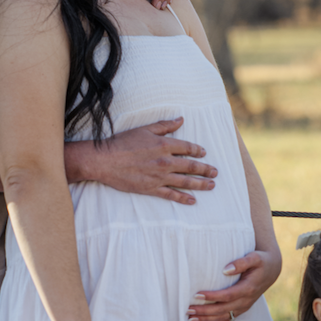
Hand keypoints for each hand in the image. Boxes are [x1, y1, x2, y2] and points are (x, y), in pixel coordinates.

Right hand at [80, 118, 216, 204]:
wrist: (105, 160)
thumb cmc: (122, 143)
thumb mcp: (144, 129)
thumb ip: (165, 126)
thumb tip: (181, 119)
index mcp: (164, 145)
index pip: (188, 148)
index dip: (198, 151)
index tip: (204, 154)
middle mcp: (165, 162)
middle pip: (191, 167)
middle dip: (205, 170)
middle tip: (215, 173)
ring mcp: (159, 177)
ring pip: (185, 182)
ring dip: (200, 184)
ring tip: (211, 186)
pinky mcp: (151, 189)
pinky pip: (171, 195)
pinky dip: (183, 198)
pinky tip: (192, 201)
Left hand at [187, 249, 282, 320]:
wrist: (271, 270)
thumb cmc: (260, 261)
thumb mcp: (254, 257)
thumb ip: (241, 262)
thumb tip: (226, 269)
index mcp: (248, 288)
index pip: (227, 295)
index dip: (212, 297)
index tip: (197, 294)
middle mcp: (246, 301)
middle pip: (222, 310)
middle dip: (204, 311)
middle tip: (187, 309)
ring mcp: (244, 307)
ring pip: (223, 317)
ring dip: (206, 318)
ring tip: (190, 318)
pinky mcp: (241, 309)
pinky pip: (227, 318)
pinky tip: (201, 320)